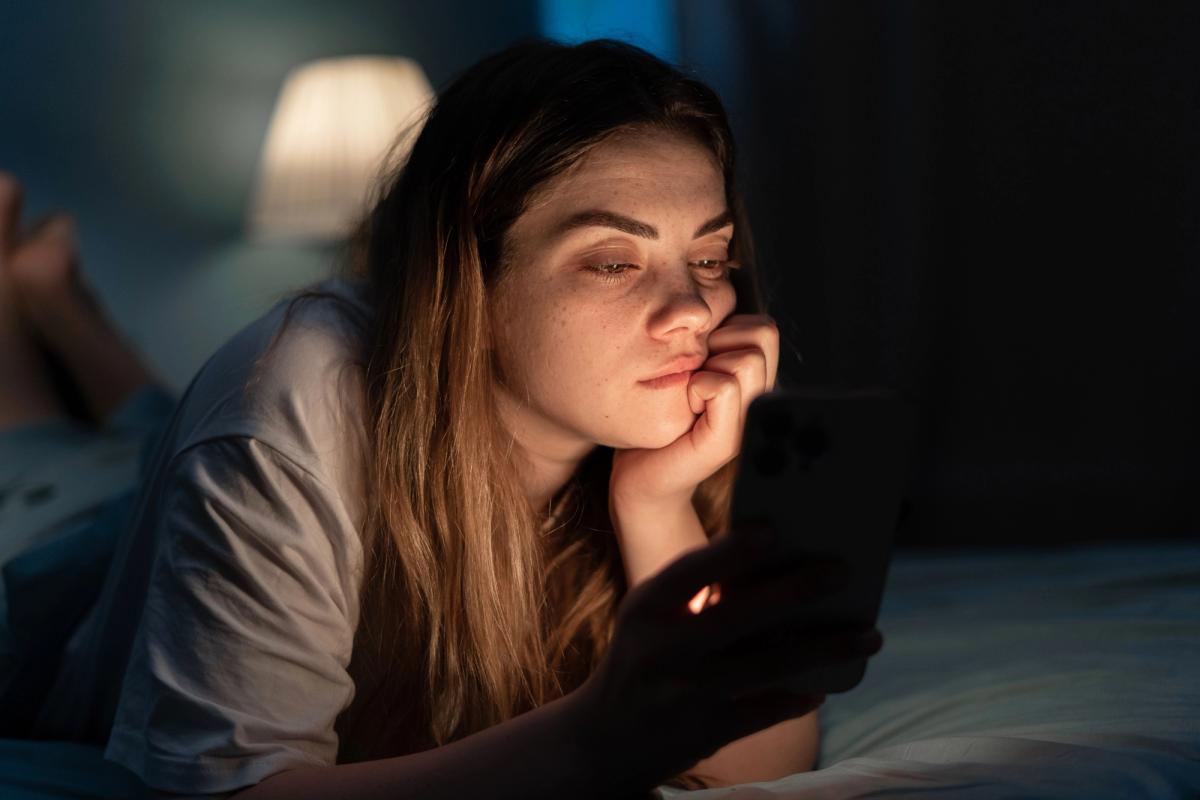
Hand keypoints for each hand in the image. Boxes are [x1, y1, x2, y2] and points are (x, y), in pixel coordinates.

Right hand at [565, 521, 881, 793]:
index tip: (773, 530)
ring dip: (826, 647)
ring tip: (870, 635)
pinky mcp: (705, 732)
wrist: (604, 738)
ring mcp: (685, 694)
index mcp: (646, 609)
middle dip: (796, 590)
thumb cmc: (645, 656)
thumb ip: (697, 592)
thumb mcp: (651, 617)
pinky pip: (767, 710)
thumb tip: (780, 566)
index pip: (689, 573)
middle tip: (842, 570)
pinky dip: (800, 696)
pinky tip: (824, 686)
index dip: (730, 552)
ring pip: (769, 665)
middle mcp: (663, 650)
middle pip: (740, 615)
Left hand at [610, 313, 779, 508]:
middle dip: (720, 343)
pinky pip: (724, 386)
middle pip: (762, 334)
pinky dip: (697, 387)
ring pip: (746, 358)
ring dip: (708, 365)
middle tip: (695, 375)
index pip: (762, 326)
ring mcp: (748, 423)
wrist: (639, 477)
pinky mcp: (726, 442)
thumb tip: (709, 303)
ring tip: (691, 393)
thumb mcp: (688, 369)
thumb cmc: (659, 418)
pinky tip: (685, 407)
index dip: (726, 331)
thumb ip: (709, 342)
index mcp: (755, 383)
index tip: (700, 360)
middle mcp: (760, 401)